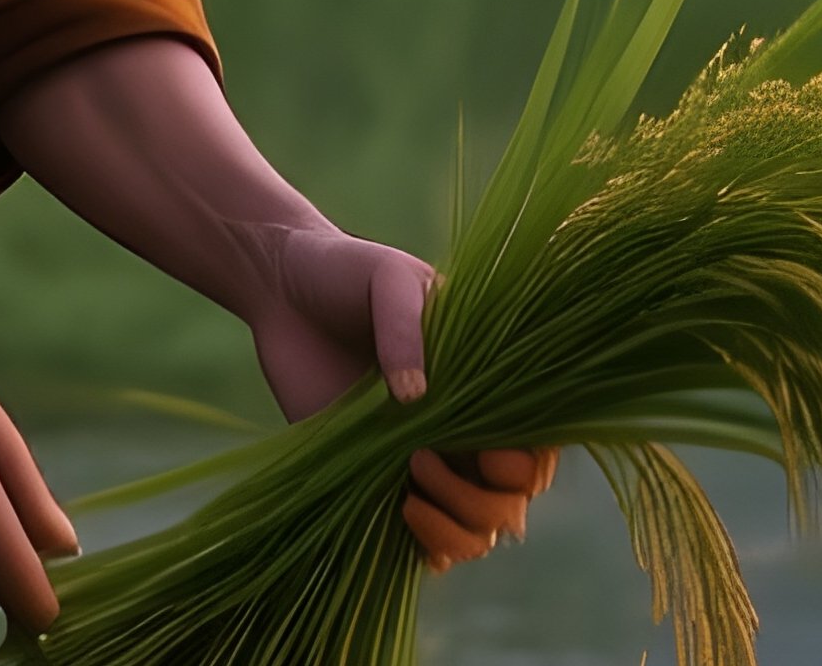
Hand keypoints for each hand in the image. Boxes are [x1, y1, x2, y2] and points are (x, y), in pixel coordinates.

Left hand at [244, 226, 558, 572]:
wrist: (283, 288)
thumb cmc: (346, 273)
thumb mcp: (386, 278)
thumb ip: (405, 326)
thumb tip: (414, 397)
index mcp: (484, 380)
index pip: (539, 445)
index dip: (528, 464)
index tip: (489, 453)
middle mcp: (462, 427)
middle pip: (511, 501)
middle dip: (482, 502)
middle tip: (420, 458)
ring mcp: (423, 459)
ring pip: (475, 531)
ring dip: (456, 529)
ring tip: (406, 492)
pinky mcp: (375, 479)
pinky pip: (422, 541)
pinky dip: (428, 548)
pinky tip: (400, 516)